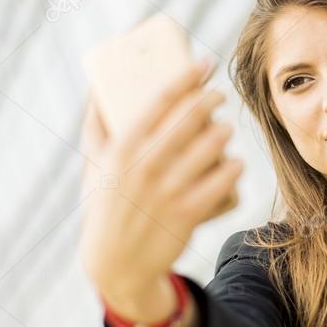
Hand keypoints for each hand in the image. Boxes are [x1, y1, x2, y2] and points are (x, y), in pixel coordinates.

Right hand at [79, 59, 242, 315]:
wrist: (116, 262)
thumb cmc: (105, 205)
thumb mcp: (93, 164)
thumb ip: (96, 124)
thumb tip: (98, 84)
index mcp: (122, 149)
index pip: (160, 101)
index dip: (187, 77)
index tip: (204, 63)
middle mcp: (146, 167)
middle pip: (191, 118)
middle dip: (211, 100)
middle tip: (218, 96)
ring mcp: (169, 191)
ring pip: (213, 147)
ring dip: (223, 134)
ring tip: (223, 132)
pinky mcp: (189, 215)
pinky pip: (224, 181)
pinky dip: (233, 169)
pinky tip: (233, 165)